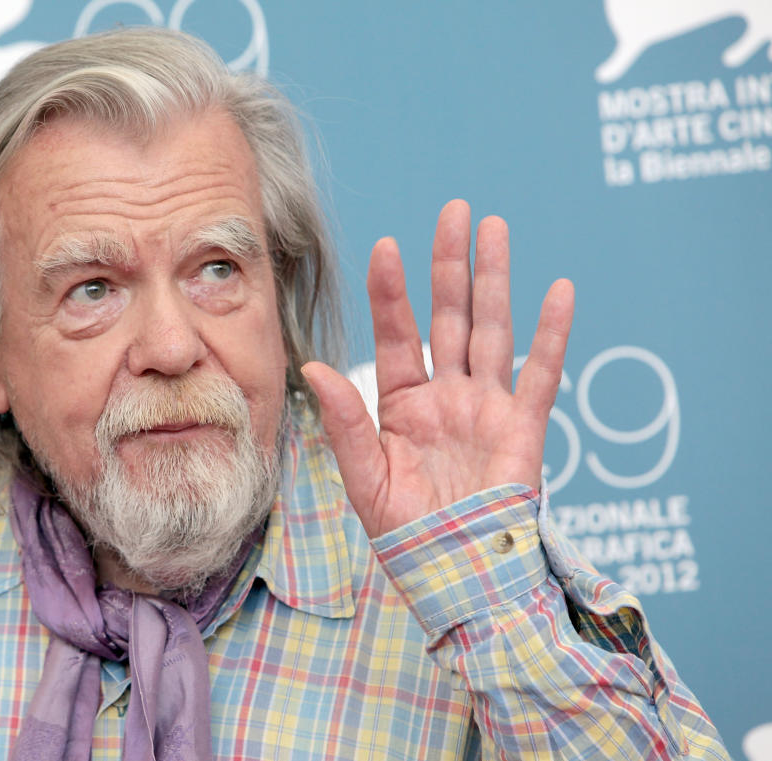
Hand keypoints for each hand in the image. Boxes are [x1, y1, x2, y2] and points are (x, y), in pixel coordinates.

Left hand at [302, 200, 573, 537]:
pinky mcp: (524, 428)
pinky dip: (552, 335)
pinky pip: (541, 374)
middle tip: (454, 211)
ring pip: (492, 330)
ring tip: (495, 228)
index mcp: (402, 405)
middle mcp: (445, 396)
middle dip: (450, 266)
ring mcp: (487, 407)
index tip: (386, 247)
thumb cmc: (406, 535)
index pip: (395, 335)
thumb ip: (346, 422)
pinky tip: (558, 290)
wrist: (456, 578)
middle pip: (449, 317)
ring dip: (496, 280)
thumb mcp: (365, 478)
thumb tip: (313, 367)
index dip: (391, 293)